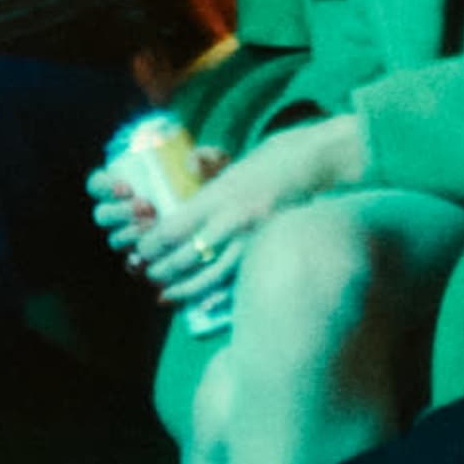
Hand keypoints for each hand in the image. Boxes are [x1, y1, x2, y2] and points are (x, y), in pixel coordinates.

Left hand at [112, 111, 370, 317]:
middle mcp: (234, 220)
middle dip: (162, 270)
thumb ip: (211, 173)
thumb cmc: (279, 158)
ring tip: (167, 295)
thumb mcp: (238, 162)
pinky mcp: (272, 251)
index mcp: (221, 195)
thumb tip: (190, 167)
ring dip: (185, 289)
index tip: (141, 252)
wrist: (323, 162)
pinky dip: (218, 297)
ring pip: (211, 276)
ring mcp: (255, 239)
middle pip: (187, 257)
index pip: (174, 228)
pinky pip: (240, 281)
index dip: (152, 246)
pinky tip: (204, 305)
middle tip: (149, 276)